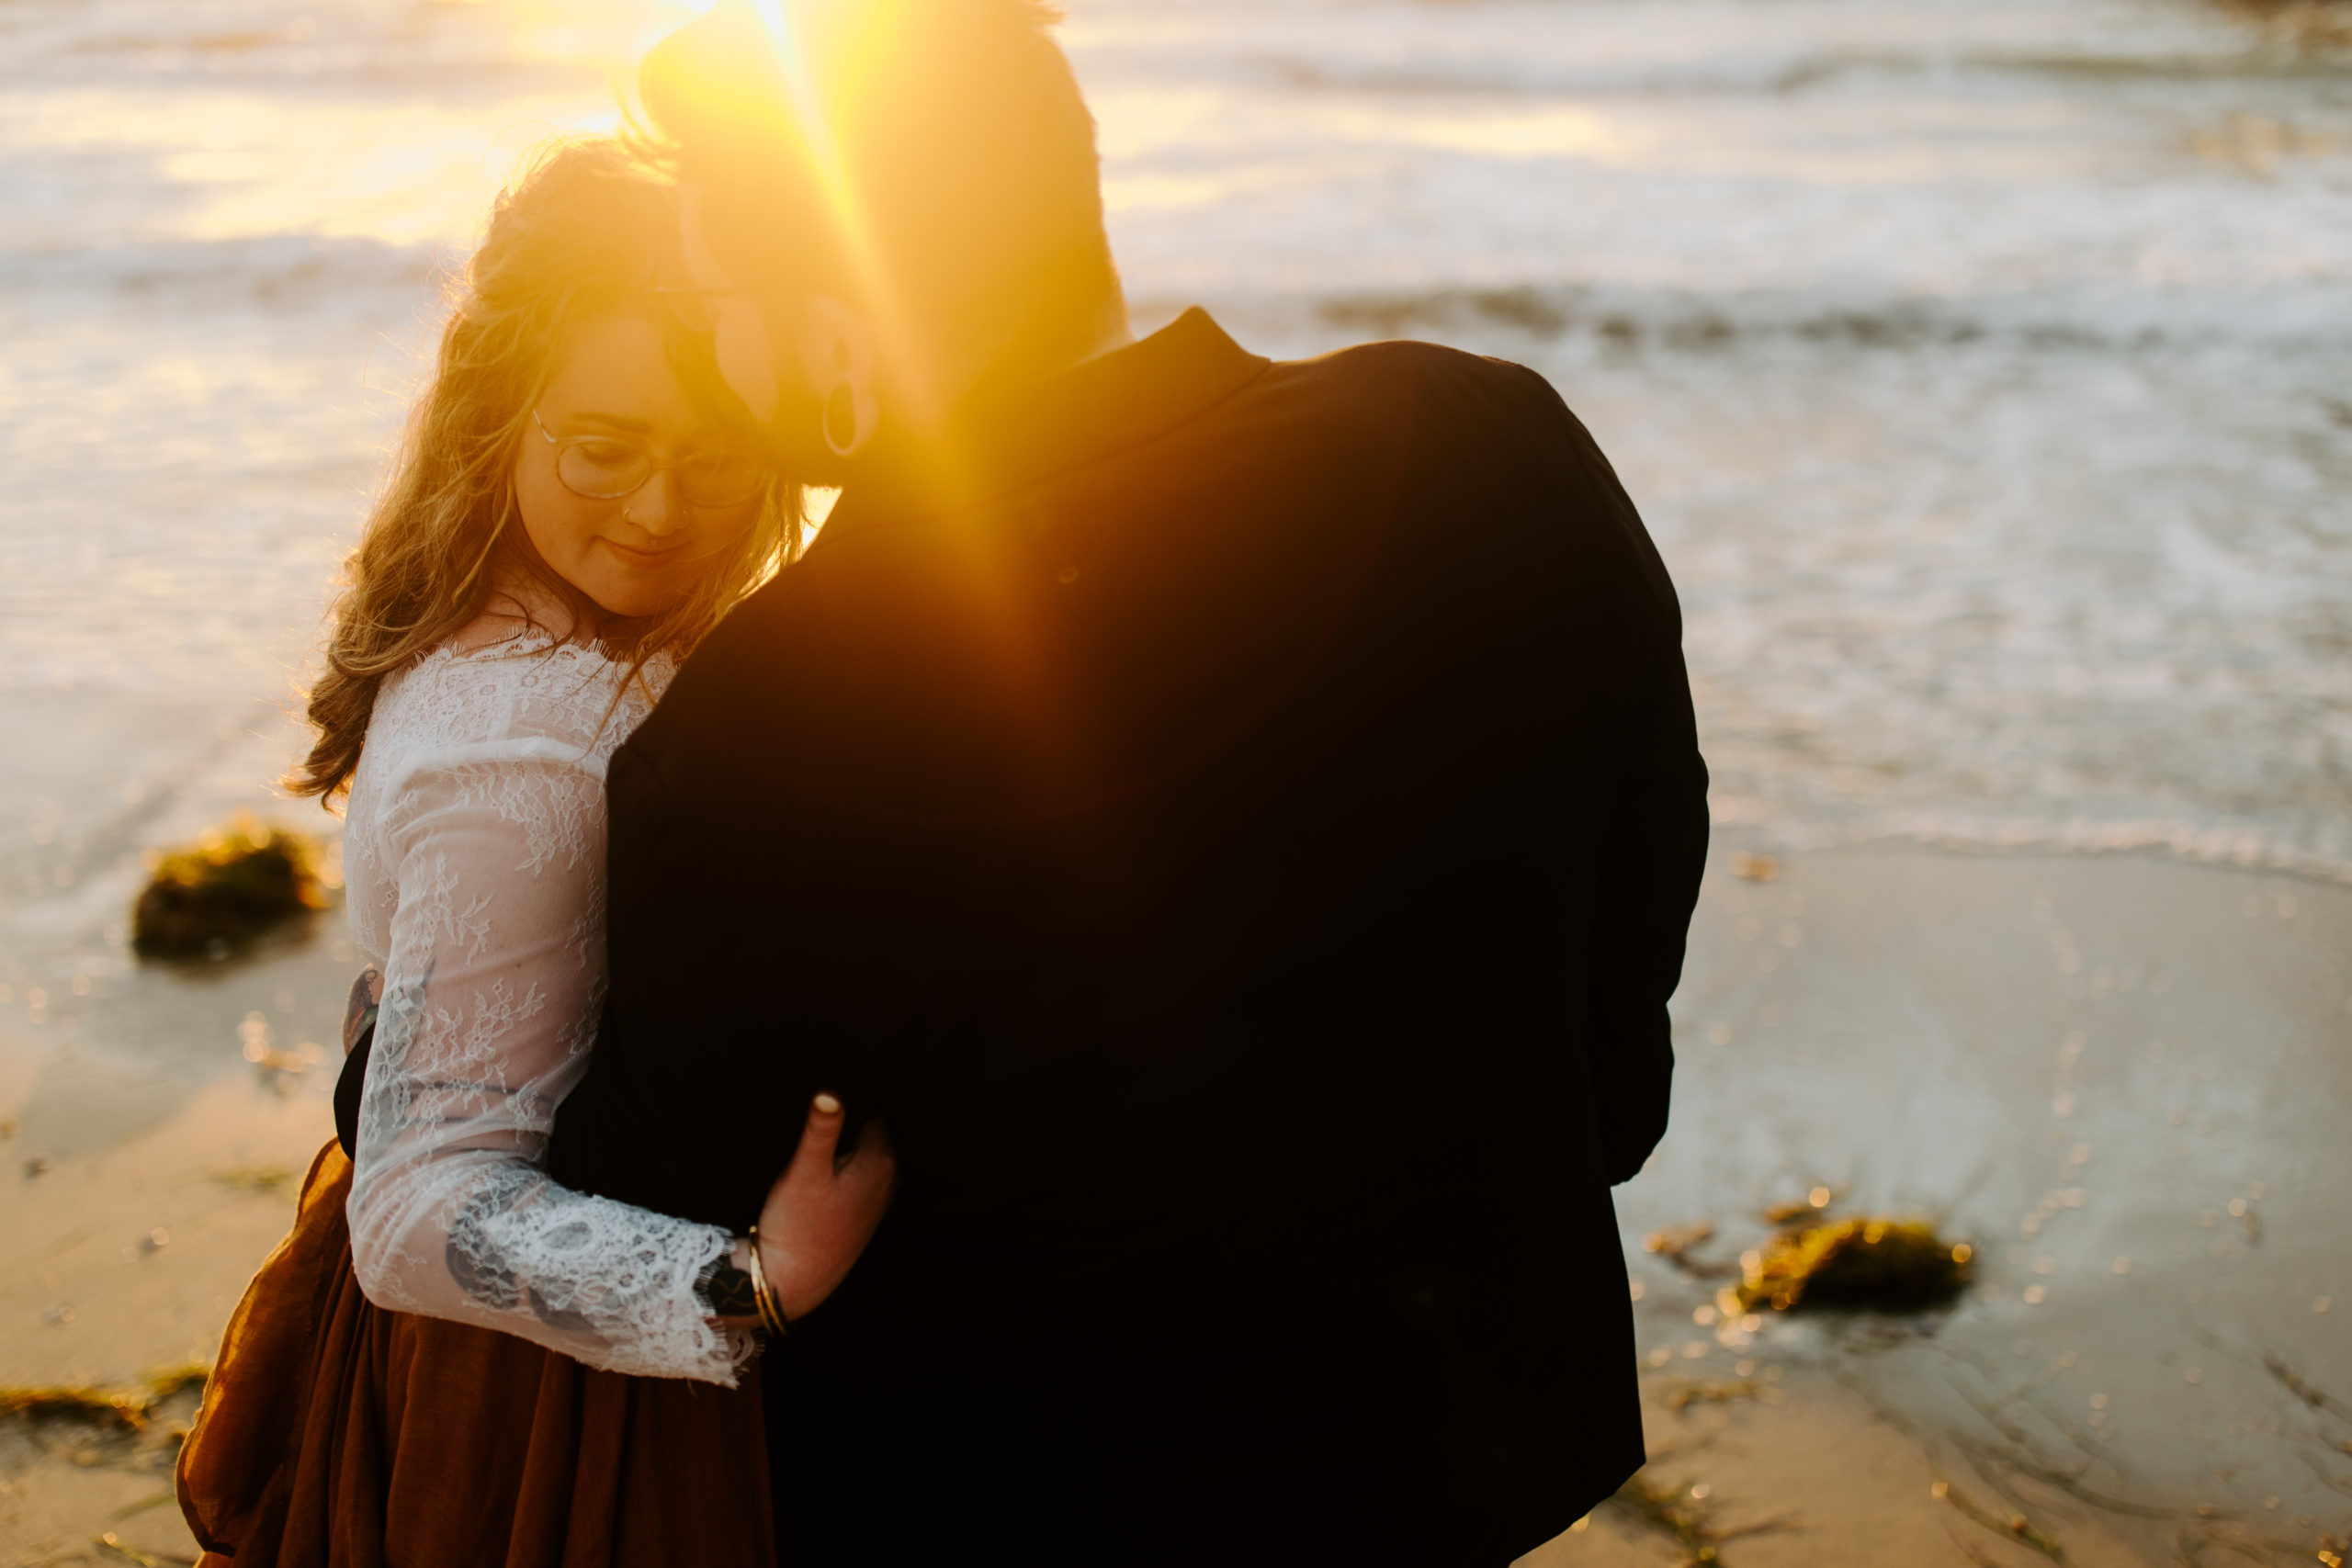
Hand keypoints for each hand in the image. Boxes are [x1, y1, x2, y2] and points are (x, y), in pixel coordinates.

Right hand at [757, 1093, 895, 1321]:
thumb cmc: (797, 1225)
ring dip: (850, 1138)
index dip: (855, 1093)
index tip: (835, 1082)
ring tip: (823, 1125)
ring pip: (868, 1149)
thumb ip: (821, 1130)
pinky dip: (848, 1159)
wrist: (792, 1280)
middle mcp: (890, 1175)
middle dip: (854, 1115)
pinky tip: (828, 1158)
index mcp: (882, 1160)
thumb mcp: (805, 1171)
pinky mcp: (865, 1208)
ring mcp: (880, 1194)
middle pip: (875, 1127)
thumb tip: (830, 1091)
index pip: (877, 1107)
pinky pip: (862, 1169)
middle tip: (824, 1099)